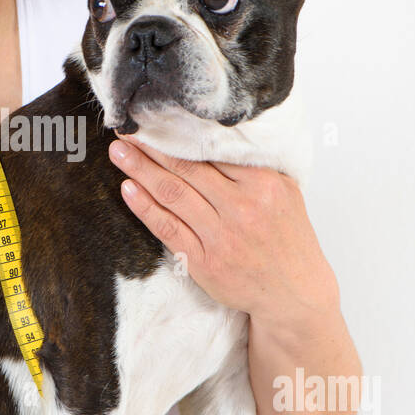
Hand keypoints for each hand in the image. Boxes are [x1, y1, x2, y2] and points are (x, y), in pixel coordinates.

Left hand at [107, 132, 339, 326]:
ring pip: (172, 194)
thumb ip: (252, 168)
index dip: (178, 134)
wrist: (295, 293)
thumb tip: (212, 139)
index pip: (211, 151)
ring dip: (140, 170)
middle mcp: (241, 208)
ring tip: (119, 152)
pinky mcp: (203, 262)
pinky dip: (144, 207)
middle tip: (126, 129)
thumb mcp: (284, 194)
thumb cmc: (287, 240)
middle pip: (186, 168)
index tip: (156, 121)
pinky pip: (167, 228)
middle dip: (151, 147)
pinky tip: (128, 190)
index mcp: (262, 184)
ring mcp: (221, 236)